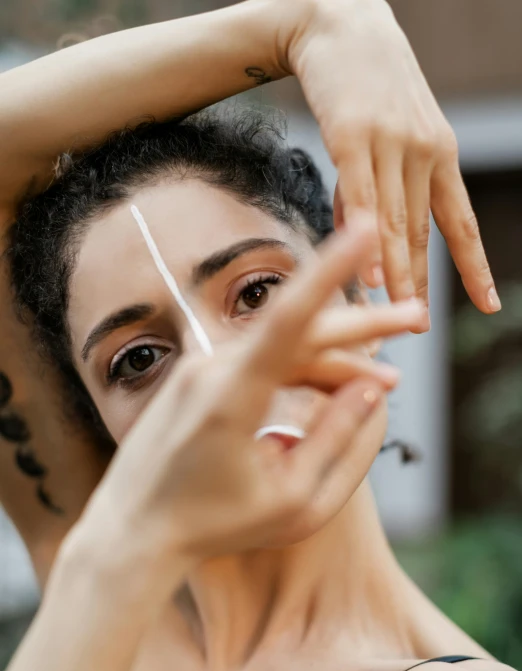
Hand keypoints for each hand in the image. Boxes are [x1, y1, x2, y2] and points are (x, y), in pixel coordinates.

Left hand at [78, 215, 423, 583]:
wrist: (134, 530)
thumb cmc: (214, 527)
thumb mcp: (293, 501)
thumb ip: (338, 443)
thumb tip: (372, 389)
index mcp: (230, 397)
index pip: (288, 318)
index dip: (331, 270)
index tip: (364, 229)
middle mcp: (211, 369)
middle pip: (301, 330)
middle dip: (364, 327)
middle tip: (417, 318)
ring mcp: (200, 369)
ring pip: (284, 348)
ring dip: (336, 360)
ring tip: (387, 379)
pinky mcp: (199, 376)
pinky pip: (260, 361)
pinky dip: (302, 371)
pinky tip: (337, 388)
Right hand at [282, 0, 498, 327]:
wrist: (339, 24)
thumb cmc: (364, 85)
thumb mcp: (387, 136)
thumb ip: (379, 187)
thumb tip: (365, 237)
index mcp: (440, 154)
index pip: (460, 222)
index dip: (474, 265)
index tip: (489, 302)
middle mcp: (423, 151)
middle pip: (424, 232)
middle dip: (422, 283)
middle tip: (418, 326)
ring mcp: (389, 143)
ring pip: (396, 221)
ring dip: (398, 274)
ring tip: (397, 314)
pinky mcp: (352, 136)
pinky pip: (364, 198)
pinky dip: (367, 241)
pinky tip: (371, 276)